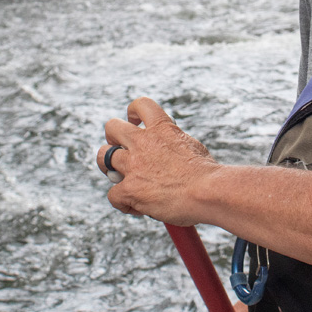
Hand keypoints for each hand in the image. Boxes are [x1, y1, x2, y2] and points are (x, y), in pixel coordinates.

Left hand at [96, 97, 217, 224]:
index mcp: (162, 128)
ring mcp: (133, 165)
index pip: (140, 105)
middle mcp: (143, 142)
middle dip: (112, 138)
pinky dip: (123, 202)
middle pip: (112, 128)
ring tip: (120, 177)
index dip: (133, 112)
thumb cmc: (207, 174)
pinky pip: (113, 195)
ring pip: (103, 158)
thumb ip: (175, 144)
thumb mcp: (193, 146)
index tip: (135, 122)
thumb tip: (171, 151)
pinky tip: (137, 206)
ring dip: (109, 167)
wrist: (208, 192)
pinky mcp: (129, 189)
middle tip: (121, 150)